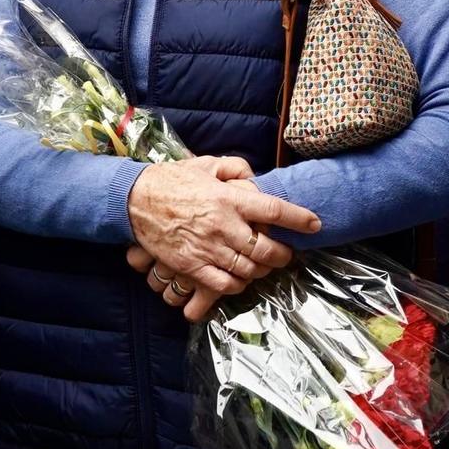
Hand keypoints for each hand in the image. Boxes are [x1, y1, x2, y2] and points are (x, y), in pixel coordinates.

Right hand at [128, 160, 317, 309]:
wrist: (135, 200)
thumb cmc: (172, 180)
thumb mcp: (207, 164)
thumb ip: (235, 168)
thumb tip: (256, 178)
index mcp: (228, 198)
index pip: (273, 209)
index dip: (298, 219)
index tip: (314, 224)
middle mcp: (222, 225)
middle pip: (265, 249)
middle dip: (283, 255)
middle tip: (287, 254)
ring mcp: (207, 248)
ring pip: (248, 269)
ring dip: (262, 271)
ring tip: (264, 266)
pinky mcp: (192, 266)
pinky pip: (224, 284)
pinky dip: (238, 284)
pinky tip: (240, 278)